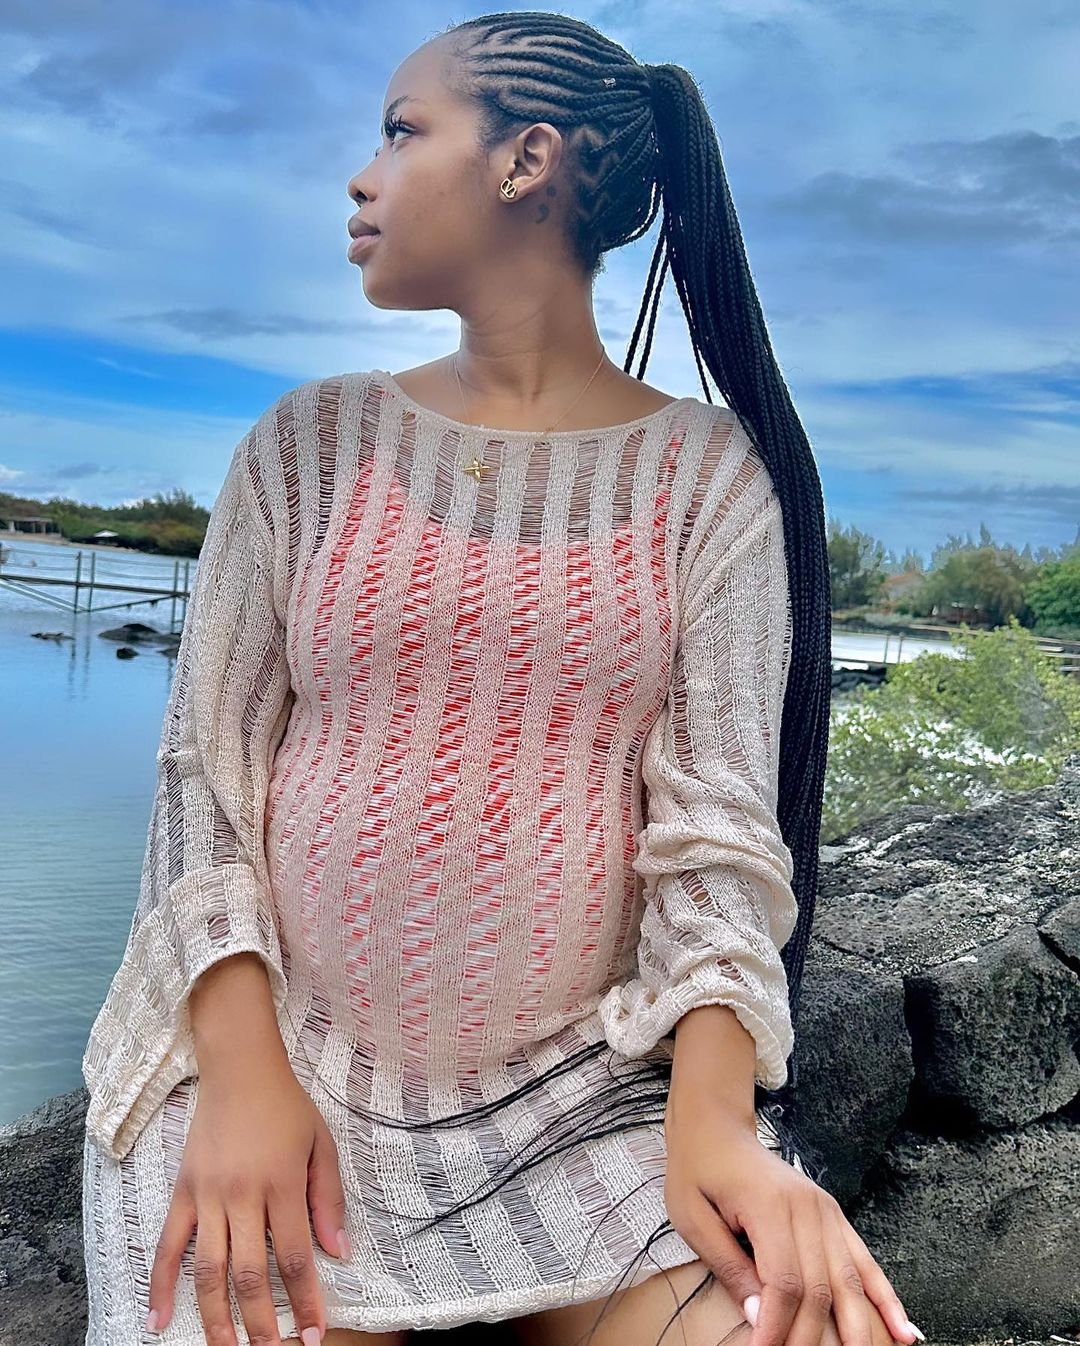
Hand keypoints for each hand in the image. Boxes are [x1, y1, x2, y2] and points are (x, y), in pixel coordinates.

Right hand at [145, 1060, 348, 1344]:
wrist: (239, 1068)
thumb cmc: (287, 1106)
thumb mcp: (322, 1144)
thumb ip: (329, 1200)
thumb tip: (339, 1252)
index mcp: (282, 1184)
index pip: (294, 1256)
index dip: (305, 1299)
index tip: (314, 1333)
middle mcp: (243, 1195)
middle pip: (249, 1273)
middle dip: (261, 1323)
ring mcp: (207, 1195)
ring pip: (208, 1269)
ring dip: (216, 1318)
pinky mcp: (182, 1191)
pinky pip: (167, 1245)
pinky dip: (160, 1285)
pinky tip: (159, 1321)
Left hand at [664, 1103, 923, 1345]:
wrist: (716, 1127)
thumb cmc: (699, 1170)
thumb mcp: (693, 1217)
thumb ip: (728, 1265)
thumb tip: (758, 1315)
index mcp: (770, 1206)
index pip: (784, 1282)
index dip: (776, 1326)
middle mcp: (807, 1208)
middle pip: (819, 1288)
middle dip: (811, 1338)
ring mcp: (826, 1210)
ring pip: (848, 1279)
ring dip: (859, 1328)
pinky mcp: (833, 1214)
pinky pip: (864, 1259)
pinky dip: (885, 1296)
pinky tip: (902, 1329)